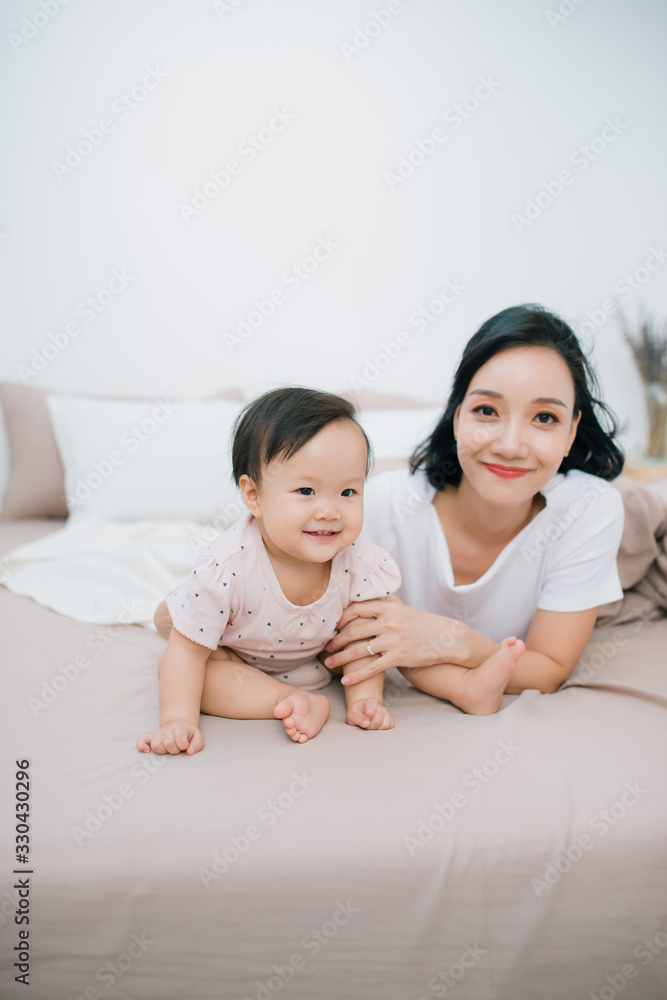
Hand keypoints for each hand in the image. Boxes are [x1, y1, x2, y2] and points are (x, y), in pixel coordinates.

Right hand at [137, 719, 203, 755]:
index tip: (186, 746)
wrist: (179, 725)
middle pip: (167, 743)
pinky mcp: (151, 738)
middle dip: (175, 750)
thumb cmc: (188, 734)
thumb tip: (189, 752)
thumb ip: (197, 744)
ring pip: (156, 745)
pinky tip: (147, 751)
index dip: (184, 745)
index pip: (179, 738)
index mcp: (179, 728)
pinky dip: (142, 746)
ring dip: (163, 751)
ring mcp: (158, 734)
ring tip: (168, 750)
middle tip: (178, 749)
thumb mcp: (197, 736)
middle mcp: (167, 730)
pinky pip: (141, 740)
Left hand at [324, 595, 469, 685]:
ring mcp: (394, 640)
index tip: (332, 626)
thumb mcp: (404, 609)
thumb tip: (368, 598)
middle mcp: (389, 622)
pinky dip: (357, 675)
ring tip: (329, 664)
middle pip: (353, 631)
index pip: (356, 609)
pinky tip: (346, 681)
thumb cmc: (423, 624)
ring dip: (340, 658)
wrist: (448, 638)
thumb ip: (386, 604)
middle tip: (326, 647)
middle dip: (335, 641)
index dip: (340, 618)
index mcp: (388, 607)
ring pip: (359, 650)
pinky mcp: (399, 657)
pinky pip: (372, 668)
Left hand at [346, 698, 393, 730]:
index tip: (364, 718)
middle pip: (377, 721)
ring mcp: (386, 713)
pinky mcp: (391, 720)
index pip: (371, 711)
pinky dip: (382, 731)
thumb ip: (357, 718)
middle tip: (365, 724)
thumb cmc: (357, 713)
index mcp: (369, 702)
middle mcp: (380, 706)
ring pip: (385, 725)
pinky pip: (389, 728)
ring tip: (371, 726)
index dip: (367, 717)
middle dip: (369, 726)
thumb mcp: (352, 714)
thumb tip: (366, 724)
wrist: (363, 711)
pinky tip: (376, 727)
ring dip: (376, 729)